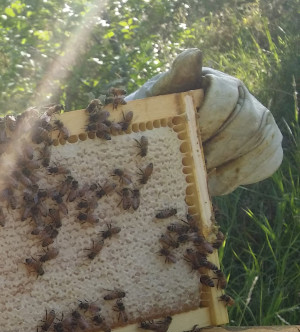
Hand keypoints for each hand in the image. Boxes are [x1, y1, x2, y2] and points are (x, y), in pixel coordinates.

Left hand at [127, 48, 282, 194]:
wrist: (165, 136)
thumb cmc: (159, 114)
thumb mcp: (158, 96)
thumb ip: (173, 78)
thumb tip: (193, 53)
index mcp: (221, 83)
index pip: (226, 96)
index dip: (208, 118)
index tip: (186, 137)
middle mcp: (246, 100)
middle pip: (248, 121)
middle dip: (220, 146)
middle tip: (195, 164)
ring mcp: (260, 122)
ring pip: (260, 142)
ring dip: (230, 165)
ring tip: (202, 179)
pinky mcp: (265, 144)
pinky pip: (267, 160)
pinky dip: (243, 175)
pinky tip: (217, 184)